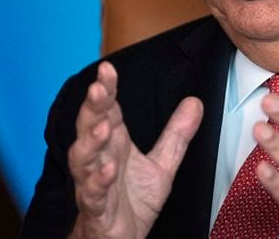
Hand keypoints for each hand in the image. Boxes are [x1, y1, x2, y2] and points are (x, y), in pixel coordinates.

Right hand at [68, 61, 202, 238]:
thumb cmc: (132, 202)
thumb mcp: (162, 166)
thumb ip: (176, 135)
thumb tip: (195, 103)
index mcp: (114, 144)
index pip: (108, 110)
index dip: (107, 89)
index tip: (108, 68)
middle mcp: (99, 159)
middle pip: (90, 127)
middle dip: (93, 107)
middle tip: (98, 88)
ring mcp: (93, 183)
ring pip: (83, 159)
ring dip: (90, 142)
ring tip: (103, 126)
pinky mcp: (96, 209)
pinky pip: (92, 194)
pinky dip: (97, 182)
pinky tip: (107, 170)